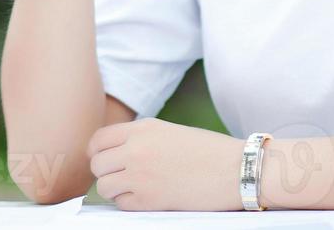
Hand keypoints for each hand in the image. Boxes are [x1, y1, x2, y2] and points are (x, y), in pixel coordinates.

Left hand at [88, 117, 244, 210]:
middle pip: (97, 164)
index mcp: (143, 128)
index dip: (97, 153)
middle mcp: (136, 149)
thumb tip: (117, 153)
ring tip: (133, 189)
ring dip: (115, 190)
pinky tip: (146, 198)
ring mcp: (140, 175)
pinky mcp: (149, 200)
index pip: (98, 140)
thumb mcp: (170, 132)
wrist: (236, 170)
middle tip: (120, 177)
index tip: (103, 160)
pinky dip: (129, 204)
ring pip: (104, 186)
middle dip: (105, 172)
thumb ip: (142, 138)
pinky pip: (122, 205)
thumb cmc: (210, 151)